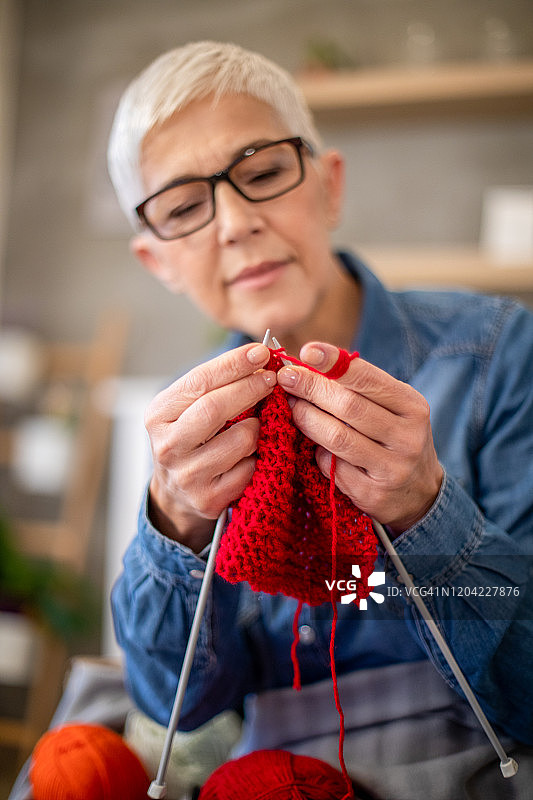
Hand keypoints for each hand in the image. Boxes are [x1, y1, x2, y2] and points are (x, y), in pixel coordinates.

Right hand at [145, 343, 274, 551]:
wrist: (177, 493)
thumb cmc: (191, 439)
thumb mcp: (189, 409)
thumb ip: (215, 385)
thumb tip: (259, 358)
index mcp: (159, 414)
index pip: (200, 381)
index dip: (233, 364)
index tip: (261, 352)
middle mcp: (168, 445)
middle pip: (215, 408)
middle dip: (250, 388)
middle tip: (271, 378)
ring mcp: (187, 474)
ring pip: (240, 439)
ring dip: (258, 427)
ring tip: (257, 423)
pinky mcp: (209, 498)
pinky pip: (249, 468)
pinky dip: (257, 457)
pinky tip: (252, 453)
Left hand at [277, 342, 442, 534]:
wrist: (419, 491)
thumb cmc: (393, 436)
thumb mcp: (391, 408)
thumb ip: (358, 388)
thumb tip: (308, 362)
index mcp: (412, 407)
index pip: (369, 379)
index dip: (335, 363)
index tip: (307, 351)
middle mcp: (407, 437)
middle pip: (349, 406)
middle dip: (312, 388)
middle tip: (286, 377)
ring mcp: (392, 468)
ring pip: (338, 438)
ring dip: (307, 418)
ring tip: (292, 406)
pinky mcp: (374, 494)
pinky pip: (334, 468)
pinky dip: (318, 454)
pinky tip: (313, 446)